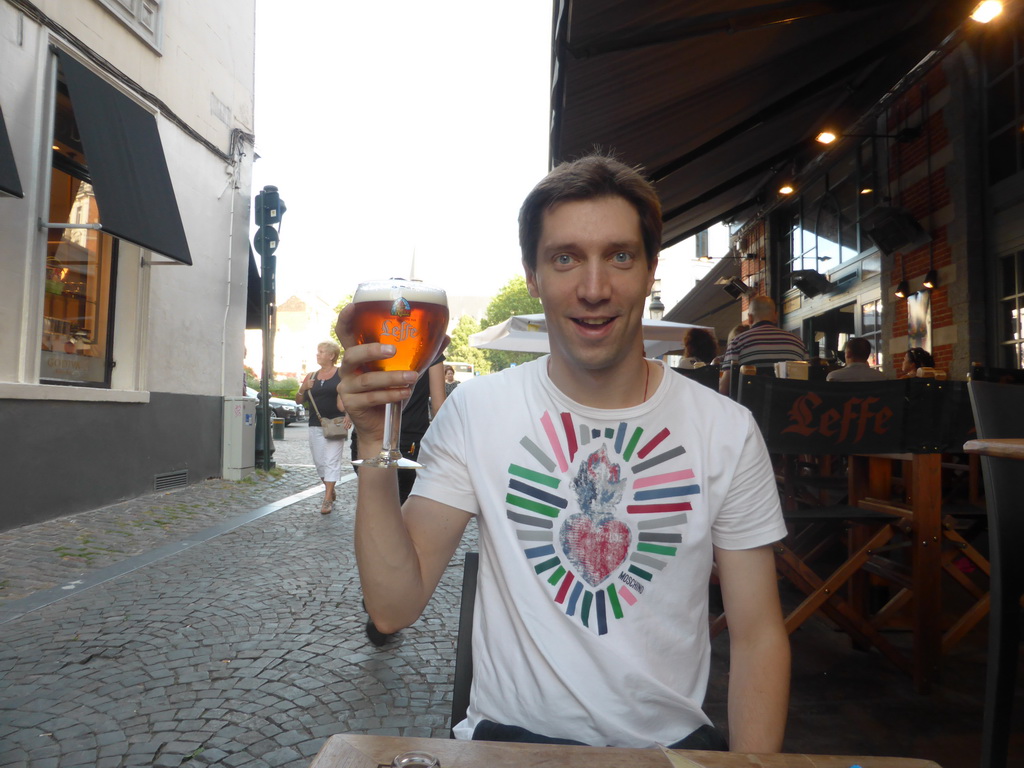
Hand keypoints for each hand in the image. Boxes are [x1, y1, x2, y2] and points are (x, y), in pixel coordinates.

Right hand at [335, 303, 417, 447]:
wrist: (382, 426)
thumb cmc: (391, 393)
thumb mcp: (405, 370)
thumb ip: (420, 354)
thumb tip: (446, 337)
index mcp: (358, 356)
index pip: (345, 334)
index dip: (346, 319)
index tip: (352, 306)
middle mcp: (348, 369)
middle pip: (351, 354)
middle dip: (372, 350)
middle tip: (393, 350)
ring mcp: (347, 387)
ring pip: (367, 379)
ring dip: (392, 377)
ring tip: (412, 377)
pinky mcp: (351, 404)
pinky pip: (372, 397)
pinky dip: (391, 394)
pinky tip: (405, 393)